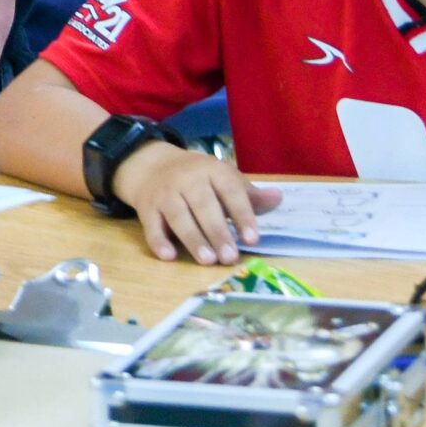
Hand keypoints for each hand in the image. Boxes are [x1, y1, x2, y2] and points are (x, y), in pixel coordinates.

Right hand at [115, 140, 282, 265]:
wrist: (152, 166)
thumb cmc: (198, 179)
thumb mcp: (223, 179)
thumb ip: (249, 195)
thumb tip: (278, 198)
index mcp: (213, 171)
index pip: (230, 191)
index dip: (242, 215)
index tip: (253, 239)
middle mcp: (188, 180)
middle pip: (203, 205)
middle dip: (217, 232)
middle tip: (230, 257)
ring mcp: (165, 193)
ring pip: (178, 216)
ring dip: (193, 238)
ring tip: (208, 260)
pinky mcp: (147, 208)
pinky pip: (151, 225)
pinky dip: (158, 240)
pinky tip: (168, 256)